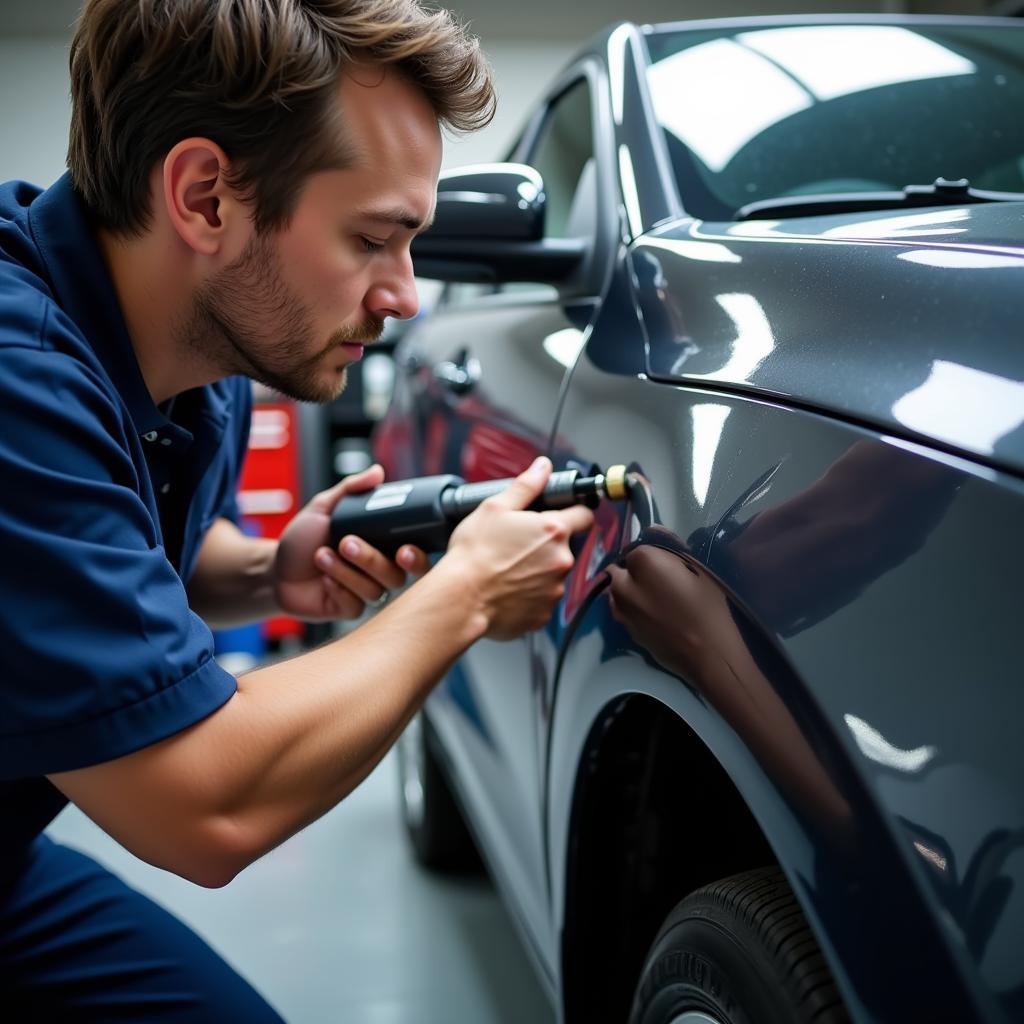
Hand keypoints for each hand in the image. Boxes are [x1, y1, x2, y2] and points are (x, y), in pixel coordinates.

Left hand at [274, 465, 429, 621]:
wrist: (275, 570)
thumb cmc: (303, 539)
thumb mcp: (324, 508)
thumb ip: (351, 490)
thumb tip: (377, 472)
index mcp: (383, 546)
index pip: (415, 554)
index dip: (417, 556)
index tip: (405, 547)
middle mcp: (380, 571)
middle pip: (398, 574)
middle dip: (373, 560)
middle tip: (349, 544)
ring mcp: (366, 592)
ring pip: (376, 588)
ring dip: (346, 570)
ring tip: (322, 555)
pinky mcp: (350, 610)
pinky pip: (357, 604)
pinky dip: (339, 587)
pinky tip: (323, 578)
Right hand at [444, 457, 594, 640]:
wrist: (460, 598)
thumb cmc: (474, 554)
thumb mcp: (495, 508)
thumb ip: (525, 486)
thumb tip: (542, 467)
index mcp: (554, 531)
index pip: (585, 515)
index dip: (573, 512)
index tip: (562, 515)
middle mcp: (561, 561)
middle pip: (566, 547)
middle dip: (547, 545)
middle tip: (518, 544)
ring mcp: (554, 590)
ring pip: (553, 574)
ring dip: (538, 570)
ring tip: (508, 569)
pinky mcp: (544, 615)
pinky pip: (542, 600)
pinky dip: (529, 595)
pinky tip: (507, 589)